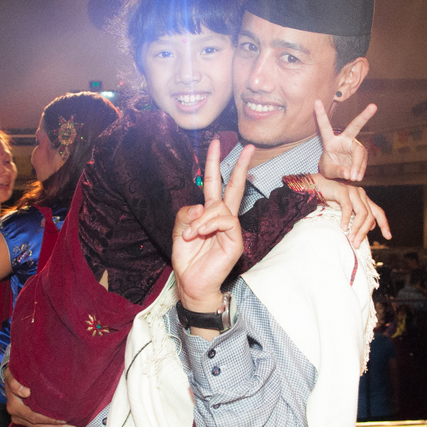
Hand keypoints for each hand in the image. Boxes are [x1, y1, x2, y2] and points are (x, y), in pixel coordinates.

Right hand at [3, 367, 77, 426]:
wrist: (13, 380)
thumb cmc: (16, 376)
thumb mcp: (12, 376)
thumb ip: (15, 383)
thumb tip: (25, 392)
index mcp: (15, 407)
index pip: (34, 417)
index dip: (49, 420)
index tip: (65, 419)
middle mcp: (18, 417)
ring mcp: (24, 422)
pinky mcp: (30, 423)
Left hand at [173, 139, 250, 313]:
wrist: (192, 283)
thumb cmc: (187, 259)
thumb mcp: (179, 232)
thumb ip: (186, 214)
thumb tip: (201, 205)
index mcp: (209, 213)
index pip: (215, 184)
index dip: (215, 164)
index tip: (216, 144)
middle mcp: (223, 218)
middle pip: (234, 186)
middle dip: (239, 165)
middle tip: (248, 146)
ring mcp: (231, 229)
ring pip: (221, 207)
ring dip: (202, 219)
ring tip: (191, 234)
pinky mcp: (235, 240)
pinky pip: (225, 220)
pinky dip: (209, 224)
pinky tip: (200, 234)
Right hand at [304, 174, 391, 246]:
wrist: (317, 187)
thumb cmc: (331, 201)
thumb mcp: (347, 212)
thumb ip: (358, 218)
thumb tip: (370, 228)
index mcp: (364, 200)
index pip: (379, 213)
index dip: (384, 225)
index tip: (388, 236)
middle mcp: (361, 194)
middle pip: (370, 216)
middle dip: (364, 232)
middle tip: (357, 244)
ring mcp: (353, 191)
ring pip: (362, 213)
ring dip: (357, 228)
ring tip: (351, 238)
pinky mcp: (343, 191)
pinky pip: (348, 207)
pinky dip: (346, 219)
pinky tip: (343, 228)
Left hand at [315, 100, 376, 181]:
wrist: (337, 173)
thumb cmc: (328, 169)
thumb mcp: (328, 172)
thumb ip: (337, 171)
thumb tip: (349, 173)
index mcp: (330, 141)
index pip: (325, 127)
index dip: (321, 115)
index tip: (316, 101)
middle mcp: (344, 139)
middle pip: (355, 127)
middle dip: (364, 116)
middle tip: (373, 106)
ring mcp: (354, 145)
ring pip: (360, 152)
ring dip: (359, 166)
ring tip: (354, 178)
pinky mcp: (360, 153)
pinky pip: (363, 161)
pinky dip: (361, 170)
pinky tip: (357, 177)